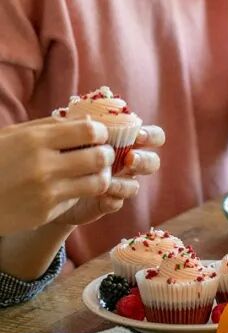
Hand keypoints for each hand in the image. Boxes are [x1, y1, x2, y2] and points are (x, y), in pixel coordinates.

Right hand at [0, 118, 115, 235]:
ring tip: (95, 173)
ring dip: (102, 176)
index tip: (99, 136)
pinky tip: (76, 187)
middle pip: (100, 156)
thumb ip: (50, 126)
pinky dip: (84, 192)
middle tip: (103, 155)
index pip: (90, 131)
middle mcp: (43, 164)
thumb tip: (88, 121)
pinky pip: (80, 198)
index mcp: (34, 139)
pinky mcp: (47, 211)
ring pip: (98, 182)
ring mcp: (46, 190)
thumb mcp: (14, 135)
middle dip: (107, 155)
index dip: (102, 133)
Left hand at [52, 125, 165, 226]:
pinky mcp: (106, 202)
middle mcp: (127, 163)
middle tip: (130, 159)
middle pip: (152, 162)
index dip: (152, 136)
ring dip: (124, 183)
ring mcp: (118, 183)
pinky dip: (111, 198)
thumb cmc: (62, 149)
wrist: (44, 181)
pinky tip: (99, 195)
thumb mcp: (73, 135)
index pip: (153, 136)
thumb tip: (87, 118)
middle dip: (144, 160)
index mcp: (125, 142)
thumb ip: (84, 127)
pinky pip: (117, 202)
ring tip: (107, 182)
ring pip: (135, 185)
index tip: (139, 135)